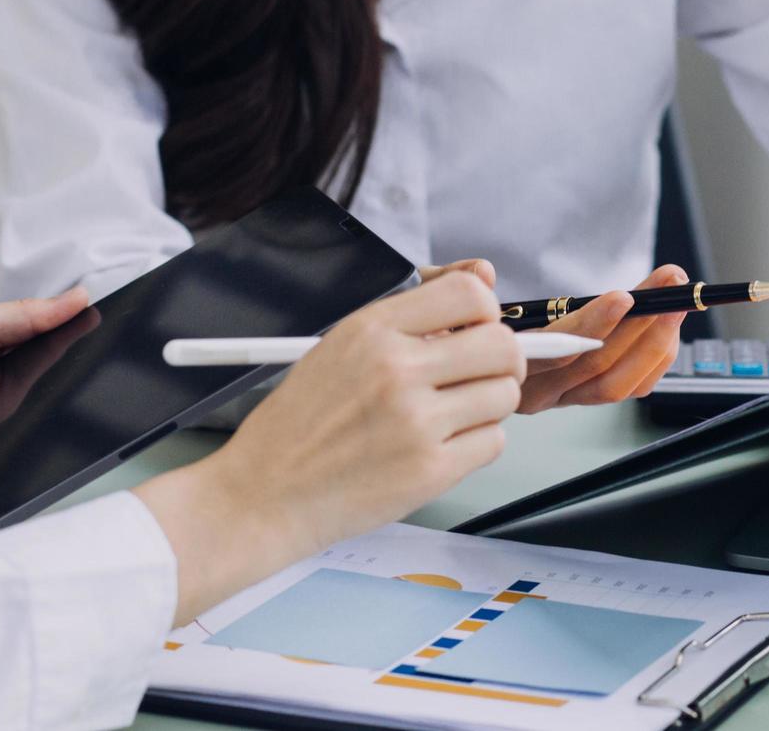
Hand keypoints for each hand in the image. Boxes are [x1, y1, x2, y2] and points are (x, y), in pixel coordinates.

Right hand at [133, 271, 523, 624]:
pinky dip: (476, 445)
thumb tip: (483, 273)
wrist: (264, 494)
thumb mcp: (340, 347)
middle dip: (501, 361)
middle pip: (502, 346)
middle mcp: (396, 370)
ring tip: (449, 415)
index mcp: (371, 330)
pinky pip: (493, 443)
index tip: (475, 331)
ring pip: (504, 395)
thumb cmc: (299, 425)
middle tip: (479, 376)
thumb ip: (413, 313)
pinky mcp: (429, 471)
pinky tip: (440, 446)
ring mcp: (416, 422)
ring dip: (487, 405)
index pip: (468, 294)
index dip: (485, 313)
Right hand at [421, 259, 686, 412]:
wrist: (412, 378)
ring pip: (614, 383)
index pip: (555, 352)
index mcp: (498, 367)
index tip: (623, 297)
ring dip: (654, 341)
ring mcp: (555, 396)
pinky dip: (649, 363)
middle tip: (670, 283)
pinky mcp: (570, 394)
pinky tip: (665, 330)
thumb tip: (482, 271)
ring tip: (675, 297)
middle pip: (598, 368)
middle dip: (642, 323)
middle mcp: (531, 392)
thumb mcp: (420, 300)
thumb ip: (451, 285)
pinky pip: (619, 390)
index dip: (594, 325)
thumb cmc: (418, 337)